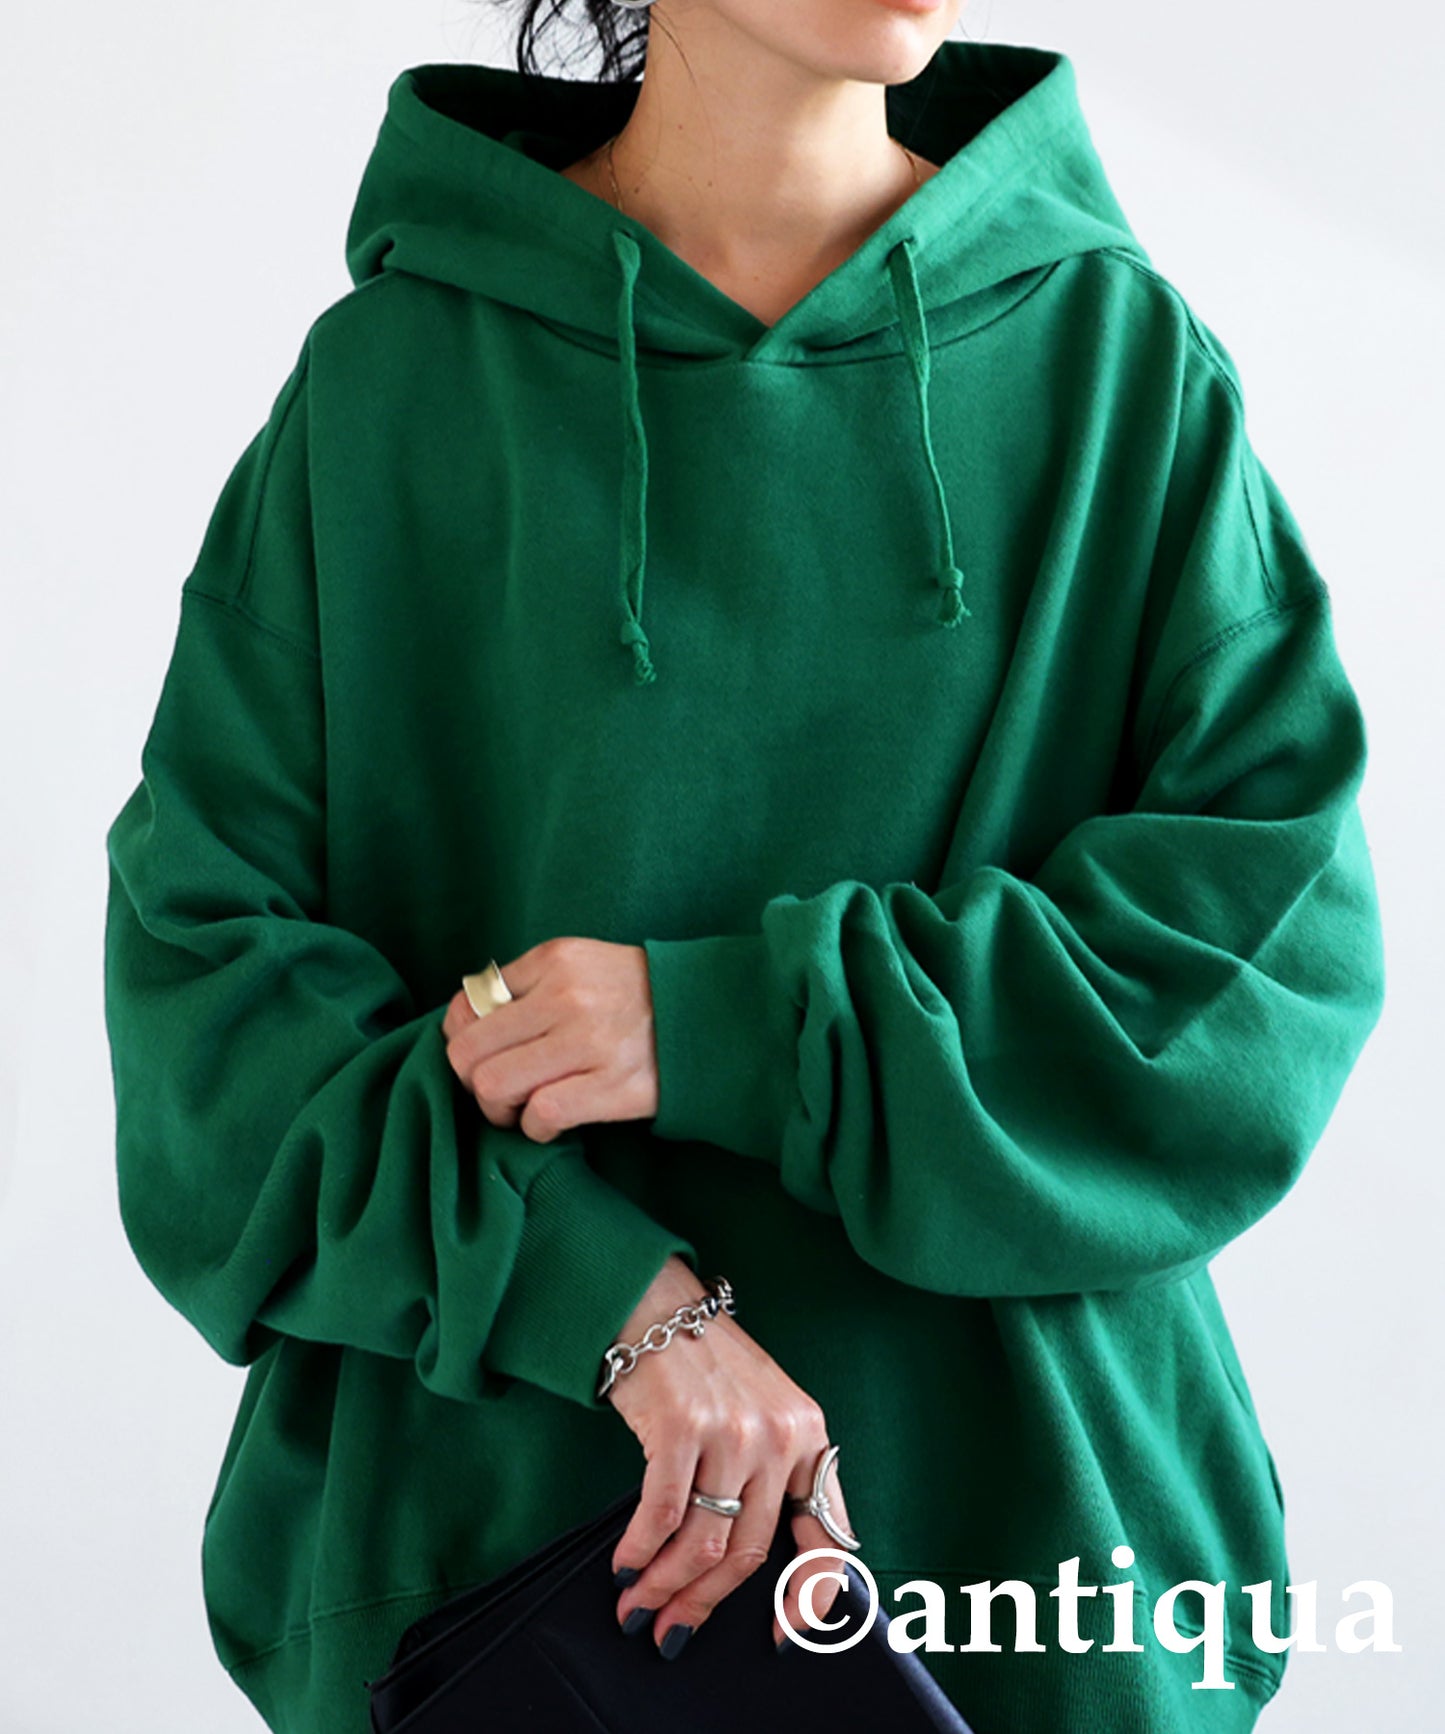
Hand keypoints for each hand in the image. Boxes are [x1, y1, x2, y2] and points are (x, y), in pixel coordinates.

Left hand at [441, 937, 658, 1141]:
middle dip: (471, 1082)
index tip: (483, 1055)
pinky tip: (552, 1122)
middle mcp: (567, 996)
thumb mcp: (581, 966)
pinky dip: (536, 1128)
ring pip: (494, 1086)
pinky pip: (541, 1114)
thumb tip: (465, 1023)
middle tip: (498, 1091)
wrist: (712, 1015)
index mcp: (555, 960)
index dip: (462, 1039)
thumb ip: (528, 986)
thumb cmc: (636, 996)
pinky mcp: (613, 1086)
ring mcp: (590, 1042)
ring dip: (499, 1110)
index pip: (468, 1003)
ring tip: (522, 1109)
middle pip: (469, 1052)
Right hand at [605, 1257, 855, 1658]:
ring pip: (704, 1542)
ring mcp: (732, 1431)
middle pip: (748, 1551)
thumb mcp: (762, 1413)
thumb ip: (769, 1477)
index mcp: (809, 1437)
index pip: (826, 1536)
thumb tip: (743, 1567)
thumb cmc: (707, 1366)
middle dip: (704, 1602)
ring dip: (666, 1586)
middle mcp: (779, 1436)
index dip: (806, 1597)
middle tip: (670, 1631)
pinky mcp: (682, 1427)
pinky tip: (625, 1565)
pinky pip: (661, 1514)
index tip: (779, 1636)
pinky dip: (640, 1550)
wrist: (659, 1304)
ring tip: (637, 1606)